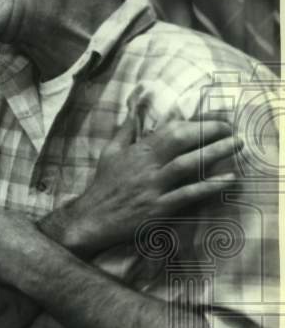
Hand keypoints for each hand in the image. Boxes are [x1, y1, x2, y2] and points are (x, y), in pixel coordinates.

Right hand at [47, 116, 239, 257]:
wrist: (91, 217)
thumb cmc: (103, 185)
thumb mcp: (110, 152)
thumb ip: (125, 131)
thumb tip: (134, 109)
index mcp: (137, 151)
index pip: (170, 129)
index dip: (194, 123)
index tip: (212, 120)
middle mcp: (147, 166)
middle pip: (182, 142)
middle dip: (209, 132)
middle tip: (231, 129)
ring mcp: (153, 187)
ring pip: (187, 164)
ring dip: (214, 153)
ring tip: (236, 145)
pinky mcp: (158, 207)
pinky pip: (187, 194)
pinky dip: (209, 186)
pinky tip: (228, 180)